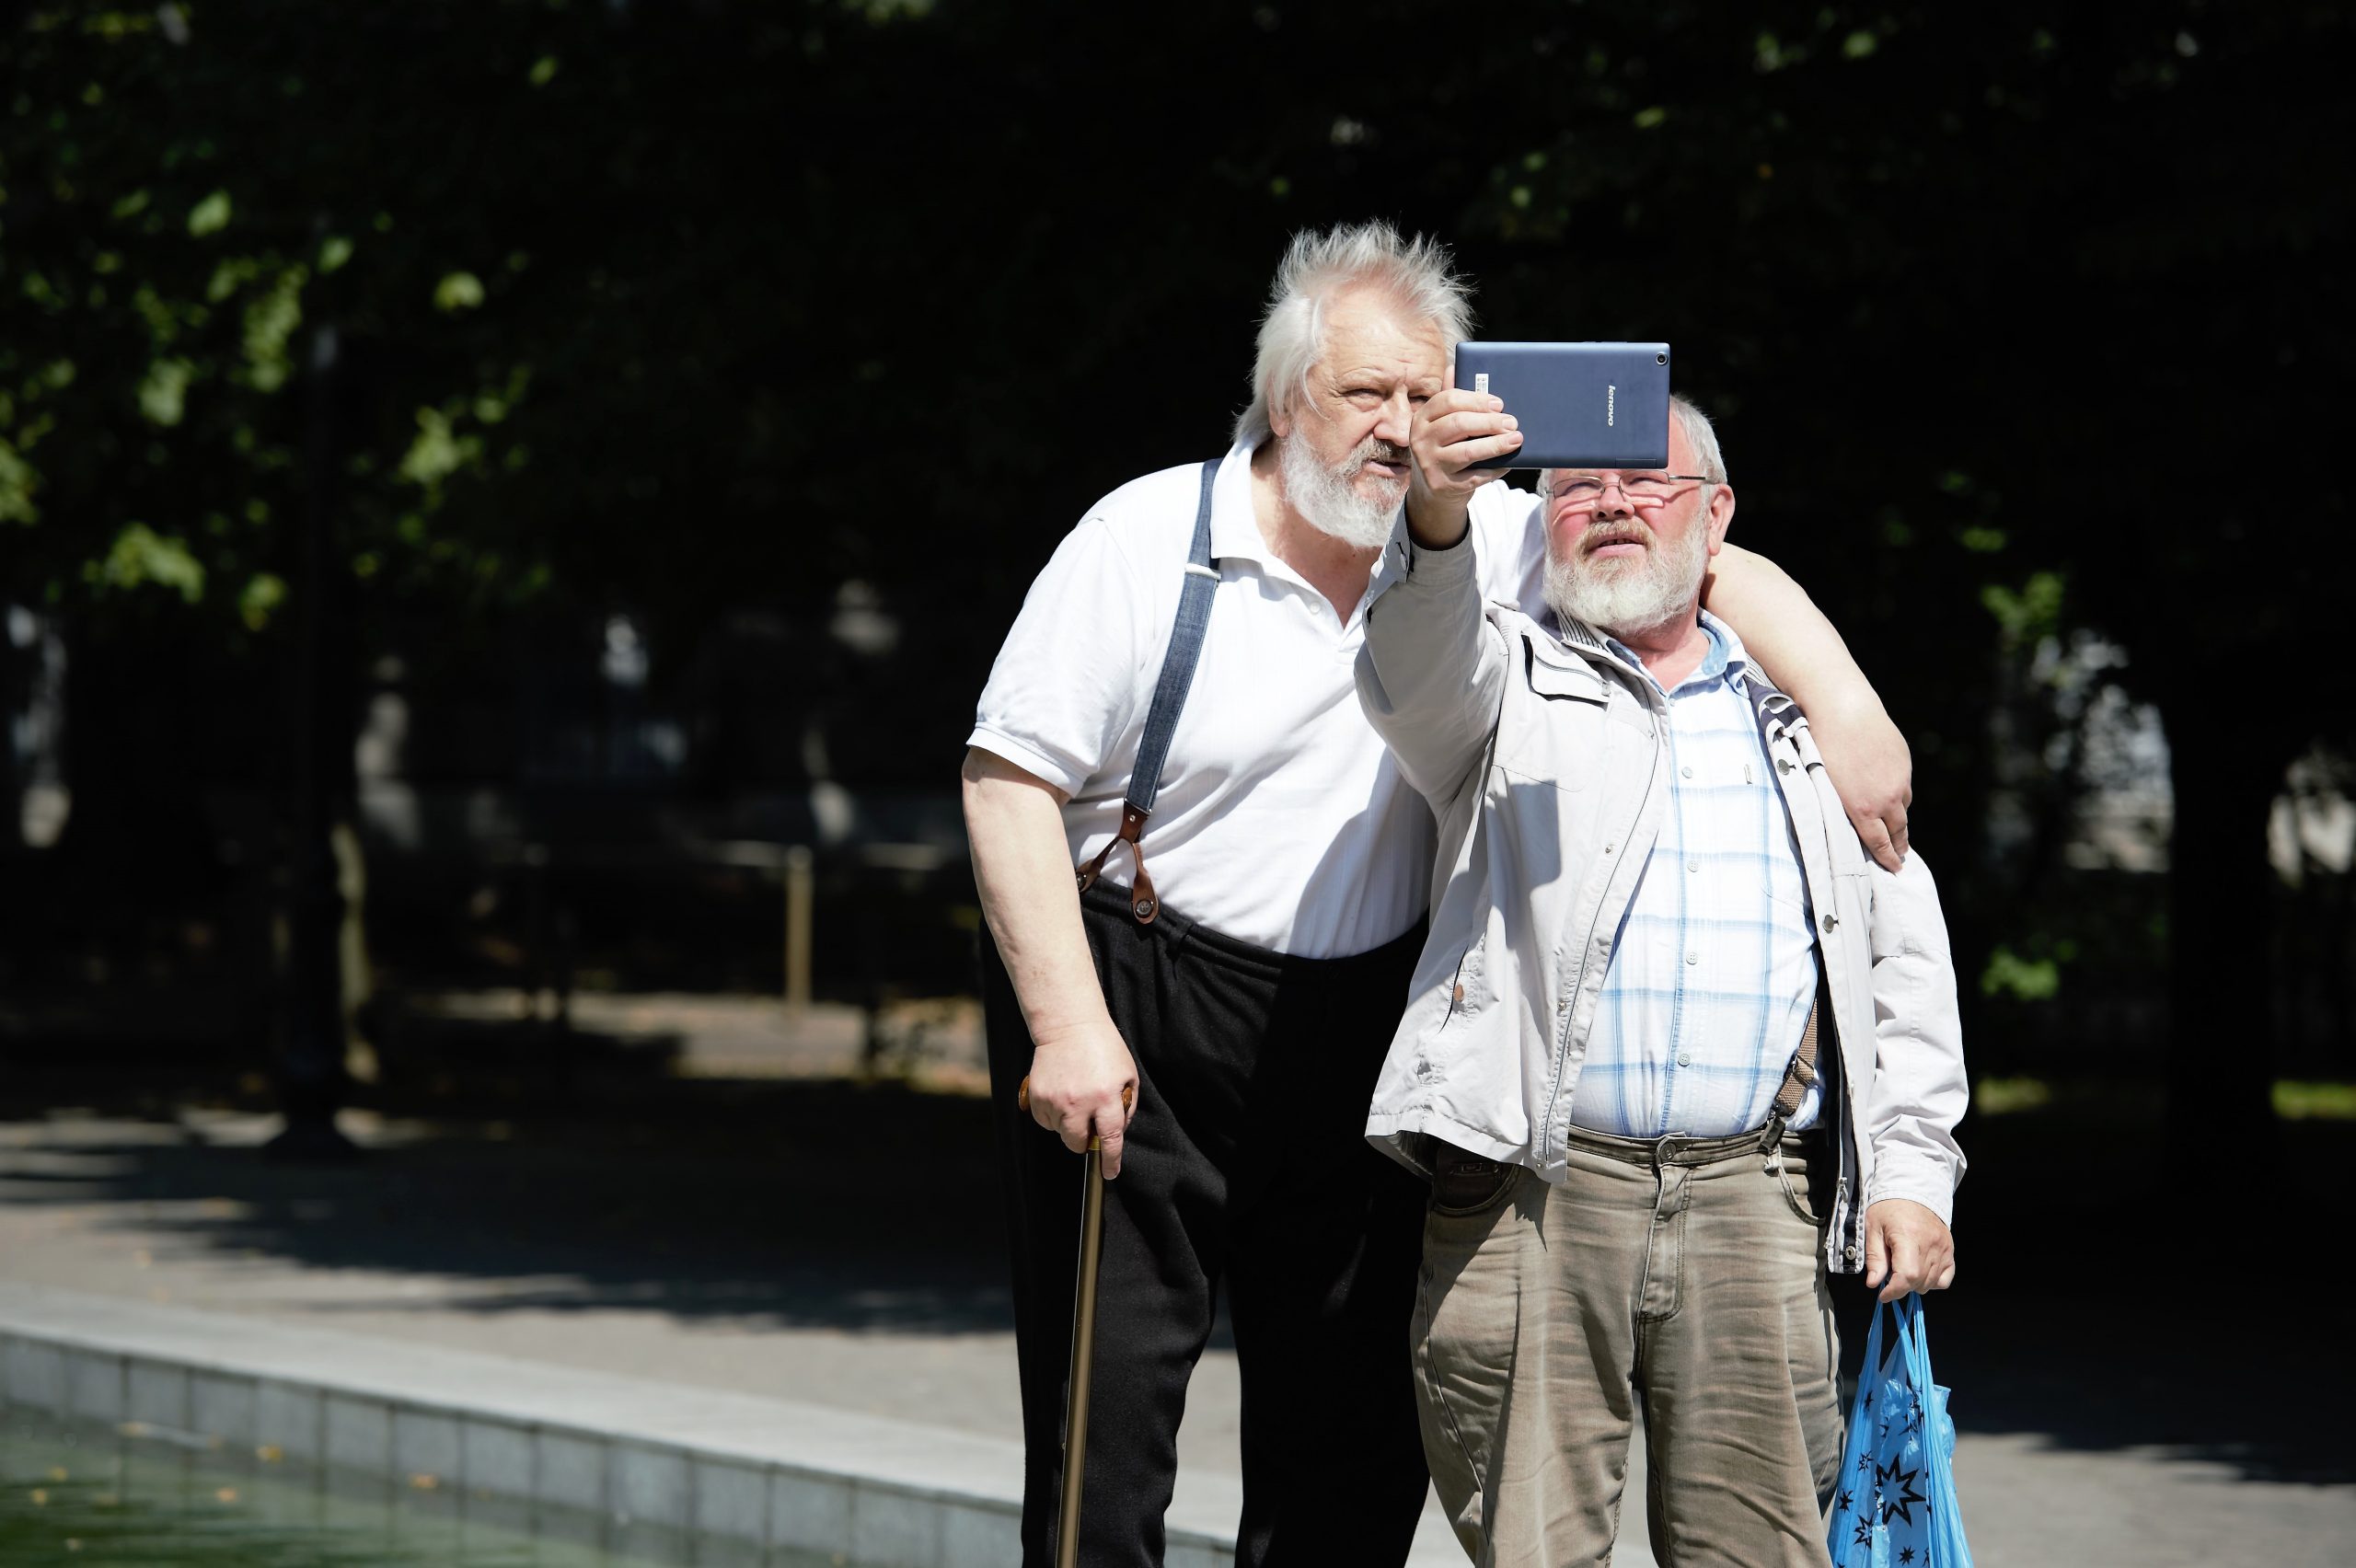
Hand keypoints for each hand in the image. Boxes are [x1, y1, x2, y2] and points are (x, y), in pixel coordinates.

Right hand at [1023, 1020, 1139, 1177]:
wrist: (1069, 1025)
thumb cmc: (1104, 1048)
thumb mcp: (1127, 1074)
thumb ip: (1126, 1106)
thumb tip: (1115, 1133)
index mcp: (1106, 1097)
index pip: (1109, 1139)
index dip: (1110, 1160)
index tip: (1110, 1172)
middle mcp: (1079, 1101)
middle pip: (1077, 1143)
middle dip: (1084, 1142)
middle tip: (1089, 1126)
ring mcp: (1055, 1099)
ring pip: (1059, 1133)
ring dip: (1068, 1126)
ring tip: (1075, 1101)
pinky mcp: (1037, 1094)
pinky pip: (1043, 1121)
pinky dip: (1052, 1116)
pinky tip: (1061, 1097)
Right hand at [1404, 387, 1521, 548]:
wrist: (1431, 489)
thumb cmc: (1443, 447)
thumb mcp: (1440, 423)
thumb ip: (1449, 398)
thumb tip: (1455, 366)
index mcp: (1421, 418)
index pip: (1448, 400)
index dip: (1476, 400)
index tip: (1499, 404)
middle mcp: (1421, 440)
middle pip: (1459, 424)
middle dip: (1490, 422)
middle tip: (1512, 422)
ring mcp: (1430, 464)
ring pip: (1467, 452)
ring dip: (1495, 445)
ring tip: (1516, 439)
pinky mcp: (1442, 485)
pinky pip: (1475, 476)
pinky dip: (1495, 469)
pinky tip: (1508, 463)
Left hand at [1808, 693, 1912, 870]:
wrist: (1844, 710)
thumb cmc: (1823, 748)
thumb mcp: (1824, 785)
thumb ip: (1841, 807)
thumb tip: (1850, 820)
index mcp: (1862, 808)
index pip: (1880, 843)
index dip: (1889, 858)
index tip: (1895, 868)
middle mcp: (1886, 797)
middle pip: (1899, 828)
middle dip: (1900, 843)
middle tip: (1901, 854)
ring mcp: (1899, 778)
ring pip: (1903, 805)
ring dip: (1898, 815)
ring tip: (1894, 823)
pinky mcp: (1904, 761)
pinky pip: (1904, 784)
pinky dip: (1898, 791)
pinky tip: (1889, 789)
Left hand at [1864, 1198, 1954, 1302]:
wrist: (1911, 1190)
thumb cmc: (1888, 1208)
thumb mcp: (1872, 1229)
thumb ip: (1875, 1258)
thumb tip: (1873, 1283)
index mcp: (1908, 1237)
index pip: (1907, 1275)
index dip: (1894, 1291)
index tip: (1883, 1295)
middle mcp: (1930, 1244)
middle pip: (1919, 1281)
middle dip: (1901, 1287)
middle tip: (1889, 1276)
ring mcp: (1944, 1248)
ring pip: (1932, 1282)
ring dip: (1915, 1284)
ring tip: (1903, 1269)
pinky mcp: (1950, 1250)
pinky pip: (1946, 1278)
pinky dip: (1933, 1281)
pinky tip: (1920, 1272)